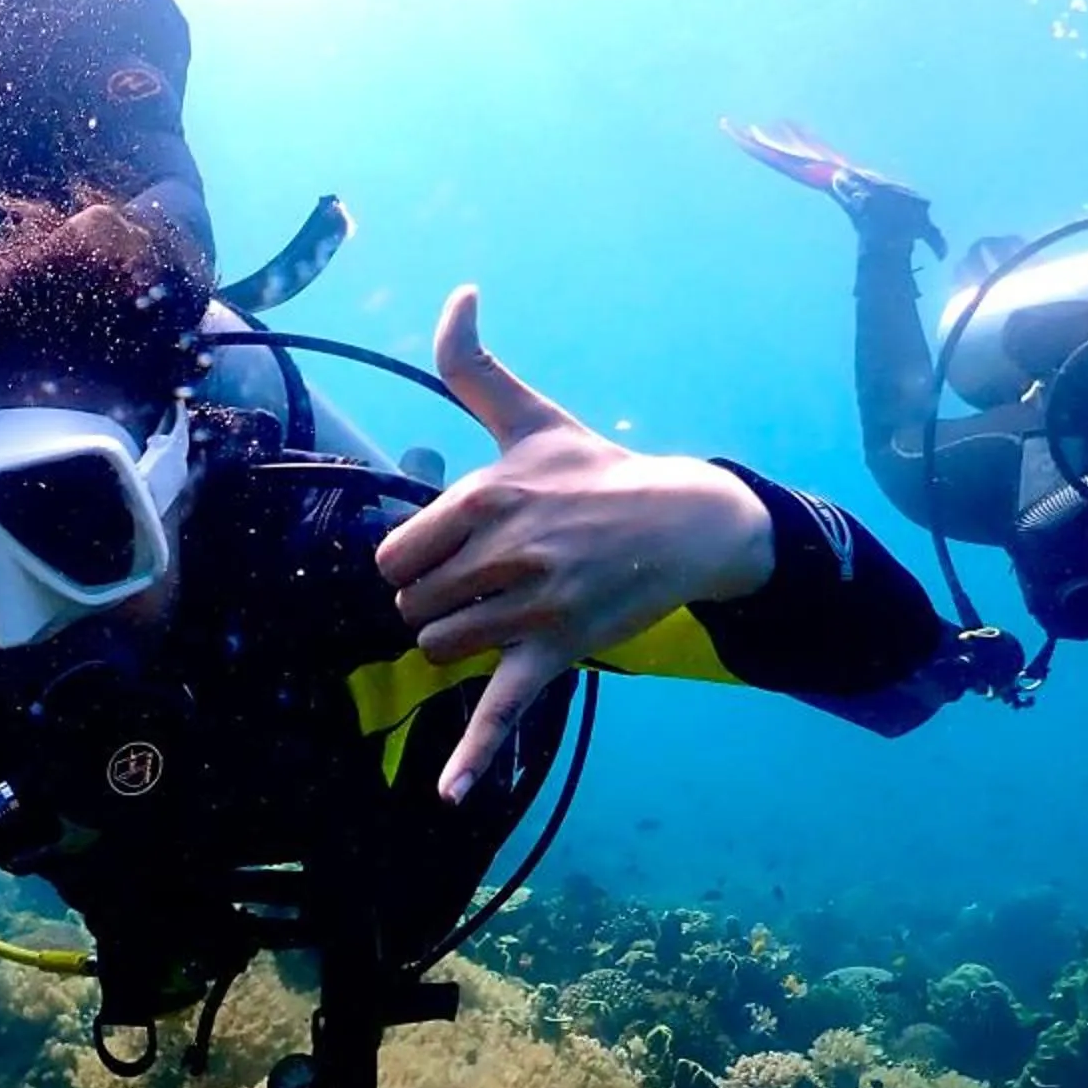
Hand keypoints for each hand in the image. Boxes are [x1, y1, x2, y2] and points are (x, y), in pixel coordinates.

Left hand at [376, 288, 775, 804]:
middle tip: (493, 578)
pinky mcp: (557, 654)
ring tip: (508, 611)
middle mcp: (507, 551)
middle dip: (439, 599)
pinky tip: (447, 796)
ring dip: (460, 640)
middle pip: (413, 606)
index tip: (460, 548)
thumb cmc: (598, 469)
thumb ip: (475, 364)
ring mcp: (532, 607)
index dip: (418, 561)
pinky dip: (472, 758)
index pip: (396, 557)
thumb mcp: (532, 416)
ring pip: (441, 648)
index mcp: (486, 495)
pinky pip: (501, 712)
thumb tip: (460, 291)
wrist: (691, 521)